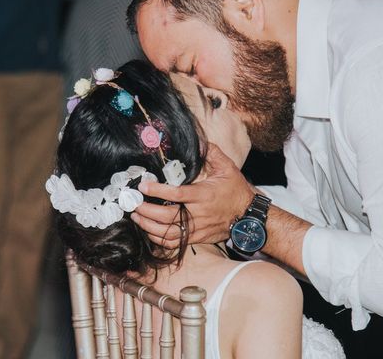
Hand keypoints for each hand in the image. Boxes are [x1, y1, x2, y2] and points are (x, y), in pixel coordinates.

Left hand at [133, 144, 254, 248]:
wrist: (249, 217)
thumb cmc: (237, 191)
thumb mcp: (228, 168)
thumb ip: (212, 153)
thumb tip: (200, 141)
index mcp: (203, 195)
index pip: (176, 194)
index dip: (157, 190)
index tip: (143, 185)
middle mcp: (198, 214)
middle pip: (167, 216)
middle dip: (146, 210)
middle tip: (134, 203)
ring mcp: (197, 229)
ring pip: (167, 233)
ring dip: (148, 226)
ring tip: (136, 216)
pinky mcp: (196, 238)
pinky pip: (174, 242)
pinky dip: (158, 238)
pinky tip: (149, 230)